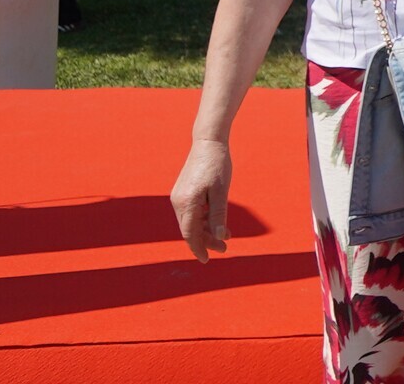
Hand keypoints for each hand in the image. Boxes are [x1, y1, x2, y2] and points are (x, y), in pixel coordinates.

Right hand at [171, 140, 231, 261]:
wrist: (208, 142)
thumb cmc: (218, 165)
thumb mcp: (222, 191)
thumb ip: (219, 215)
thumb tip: (220, 237)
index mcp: (186, 203)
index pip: (190, 234)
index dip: (198, 249)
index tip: (207, 261)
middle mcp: (178, 202)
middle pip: (190, 230)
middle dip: (207, 241)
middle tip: (225, 248)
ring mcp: (179, 197)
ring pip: (191, 222)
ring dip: (207, 231)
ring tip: (226, 237)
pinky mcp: (183, 192)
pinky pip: (192, 212)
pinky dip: (204, 220)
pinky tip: (217, 222)